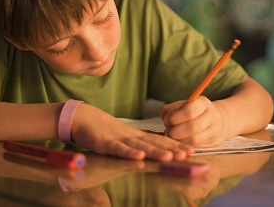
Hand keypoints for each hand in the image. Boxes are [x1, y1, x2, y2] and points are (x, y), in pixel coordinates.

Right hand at [71, 104, 193, 160]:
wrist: (82, 118)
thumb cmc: (103, 129)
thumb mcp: (124, 137)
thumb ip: (139, 142)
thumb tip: (155, 147)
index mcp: (137, 135)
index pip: (160, 140)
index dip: (175, 145)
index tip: (191, 150)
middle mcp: (132, 136)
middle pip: (155, 143)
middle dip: (172, 149)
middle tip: (188, 153)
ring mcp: (119, 139)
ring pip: (140, 146)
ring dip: (156, 151)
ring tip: (171, 156)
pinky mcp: (106, 143)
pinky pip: (119, 149)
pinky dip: (129, 152)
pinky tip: (139, 156)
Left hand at [159, 96, 225, 147]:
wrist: (215, 120)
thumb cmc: (194, 112)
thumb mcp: (184, 105)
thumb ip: (171, 108)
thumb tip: (164, 115)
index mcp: (202, 102)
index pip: (190, 110)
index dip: (175, 117)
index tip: (167, 120)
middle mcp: (211, 115)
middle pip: (193, 126)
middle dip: (175, 130)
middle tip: (167, 130)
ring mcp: (213, 129)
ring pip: (194, 138)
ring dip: (179, 138)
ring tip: (172, 135)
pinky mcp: (212, 140)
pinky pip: (195, 145)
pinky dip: (184, 143)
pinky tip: (179, 140)